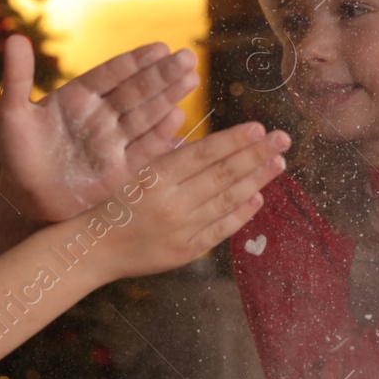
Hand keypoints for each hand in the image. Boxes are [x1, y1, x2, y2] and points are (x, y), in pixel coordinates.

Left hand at [0, 36, 197, 222]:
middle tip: (188, 57)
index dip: (136, 61)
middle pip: (136, 91)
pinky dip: (159, 136)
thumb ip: (17, 77)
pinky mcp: (119, 169)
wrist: (26, 197)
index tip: (160, 48)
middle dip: (162, 75)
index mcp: (79, 96)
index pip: (112, 73)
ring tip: (191, 78)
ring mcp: (113, 141)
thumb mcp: (12, 114)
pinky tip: (178, 118)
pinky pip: (142, 149)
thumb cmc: (17, 153)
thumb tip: (14, 38)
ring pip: (145, 115)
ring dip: (168, 97)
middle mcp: (101, 115)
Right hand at [84, 122, 289, 281]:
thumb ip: (171, 157)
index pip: (204, 153)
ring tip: (278, 164)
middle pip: (222, 174)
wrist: (95, 247)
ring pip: (226, 200)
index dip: (234, 140)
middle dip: (256, 155)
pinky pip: (220, 230)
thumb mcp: (136, 172)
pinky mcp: (186, 250)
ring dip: (256, 180)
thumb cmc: (114, 203)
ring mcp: (182, 228)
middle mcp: (172, 202)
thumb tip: (213, 144)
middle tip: (282, 139)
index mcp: (157, 176)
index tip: (259, 128)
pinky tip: (258, 198)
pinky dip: (241, 214)